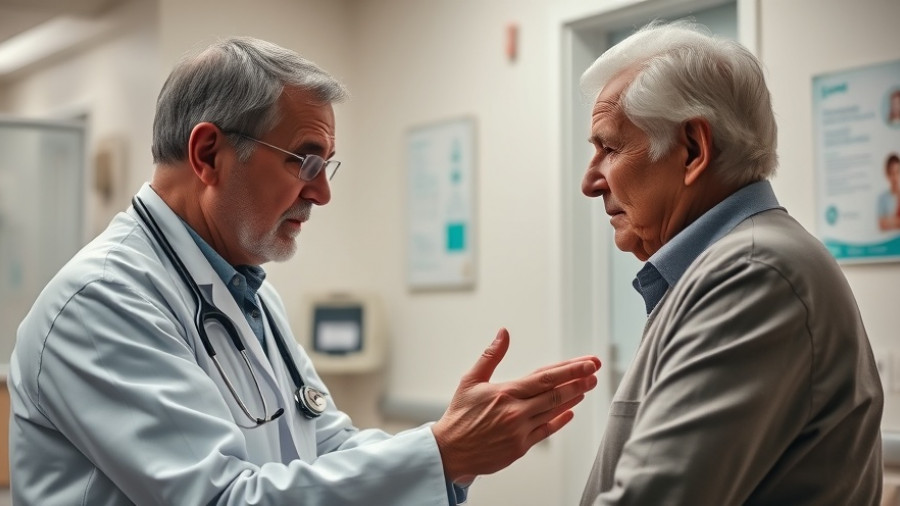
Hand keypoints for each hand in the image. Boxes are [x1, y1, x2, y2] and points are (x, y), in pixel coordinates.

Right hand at [432, 328, 600, 481]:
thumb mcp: (471, 380)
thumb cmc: (459, 416)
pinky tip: (571, 411)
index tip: (587, 362)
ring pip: (554, 411)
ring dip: (573, 398)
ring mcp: (520, 431)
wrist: (450, 452)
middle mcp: (516, 412)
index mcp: (506, 393)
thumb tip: (503, 333)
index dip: (569, 369)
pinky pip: (546, 431)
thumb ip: (491, 356)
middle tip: (594, 371)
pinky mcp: (521, 447)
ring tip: (588, 386)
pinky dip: (560, 420)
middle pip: (555, 393)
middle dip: (578, 380)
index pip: (545, 378)